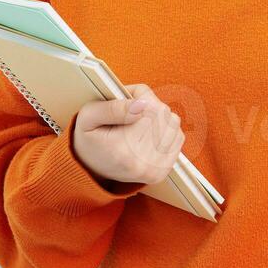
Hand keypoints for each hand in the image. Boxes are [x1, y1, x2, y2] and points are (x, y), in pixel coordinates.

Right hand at [70, 83, 184, 188]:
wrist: (89, 169)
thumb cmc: (89, 138)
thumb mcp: (88, 116)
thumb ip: (113, 107)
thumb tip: (142, 104)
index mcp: (123, 150)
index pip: (150, 107)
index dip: (139, 96)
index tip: (125, 101)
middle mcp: (142, 163)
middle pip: (163, 113)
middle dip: (149, 105)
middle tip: (130, 113)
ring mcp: (155, 169)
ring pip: (173, 122)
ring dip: (159, 117)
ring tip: (139, 123)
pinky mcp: (163, 171)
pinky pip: (178, 136)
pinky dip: (166, 130)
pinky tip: (148, 134)